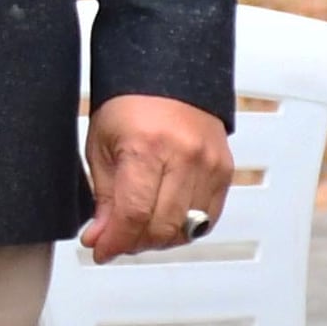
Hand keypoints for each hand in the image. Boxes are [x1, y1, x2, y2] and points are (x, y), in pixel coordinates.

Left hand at [82, 93, 234, 262]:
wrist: (169, 73)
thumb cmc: (130, 104)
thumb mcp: (101, 147)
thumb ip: (103, 197)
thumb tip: (100, 238)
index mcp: (147, 147)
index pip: (134, 215)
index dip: (115, 242)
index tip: (101, 251)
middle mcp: (185, 156)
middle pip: (162, 227)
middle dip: (134, 243)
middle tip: (116, 241)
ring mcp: (210, 165)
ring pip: (186, 228)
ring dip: (158, 239)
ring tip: (138, 229)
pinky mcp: (225, 171)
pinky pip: (208, 218)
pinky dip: (184, 229)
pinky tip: (164, 221)